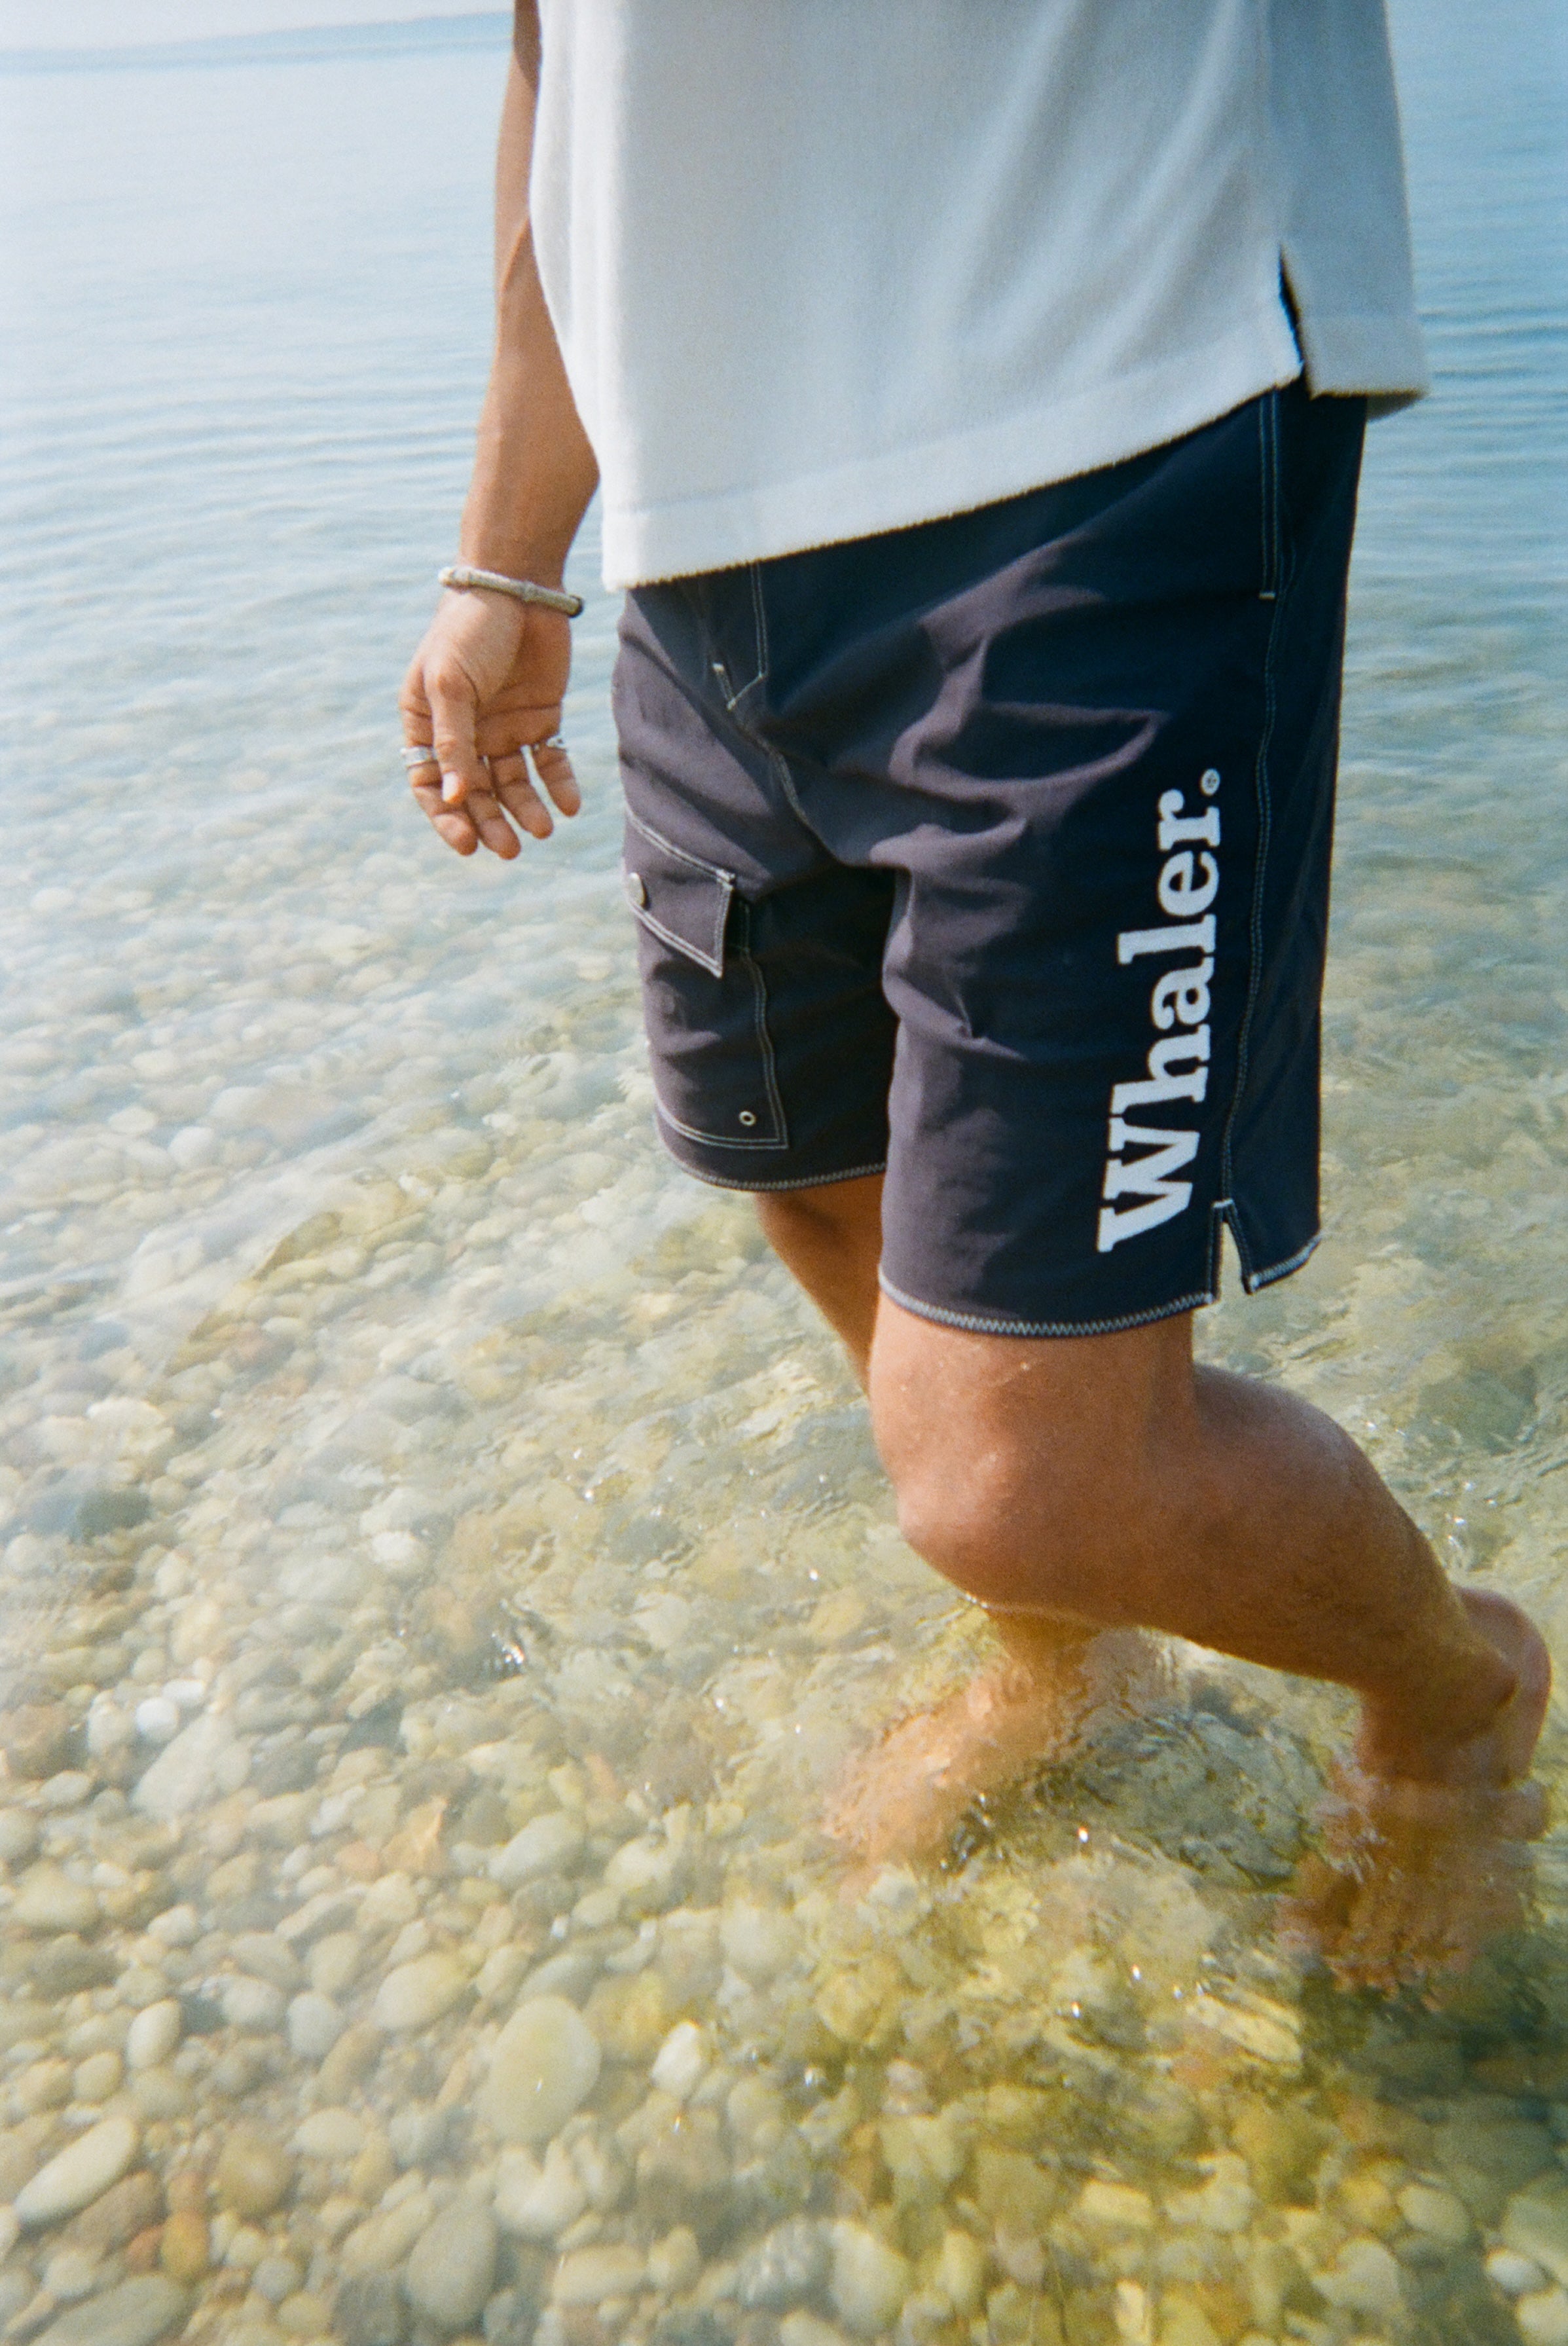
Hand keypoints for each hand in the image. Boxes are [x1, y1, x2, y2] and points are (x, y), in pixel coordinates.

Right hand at [398, 585, 580, 857]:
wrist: (518, 585)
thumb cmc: (469, 629)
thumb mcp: (451, 685)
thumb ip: (454, 742)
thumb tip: (455, 799)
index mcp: (427, 723)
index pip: (430, 784)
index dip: (447, 818)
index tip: (468, 845)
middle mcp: (464, 732)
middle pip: (475, 793)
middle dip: (490, 822)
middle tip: (509, 850)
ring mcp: (503, 727)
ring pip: (513, 784)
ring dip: (525, 809)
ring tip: (541, 830)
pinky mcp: (540, 718)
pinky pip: (549, 761)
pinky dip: (558, 784)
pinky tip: (568, 805)